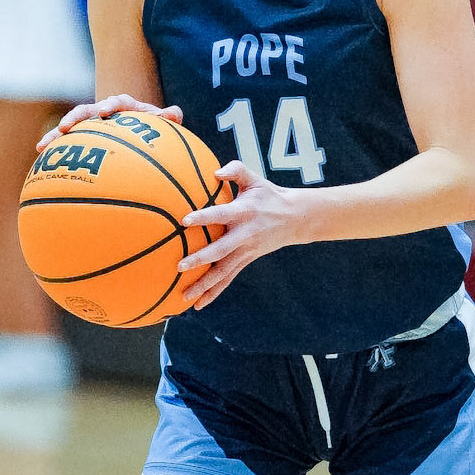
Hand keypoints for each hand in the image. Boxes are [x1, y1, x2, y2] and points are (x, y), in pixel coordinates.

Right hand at [35, 93, 182, 152]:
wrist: (142, 134)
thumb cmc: (153, 128)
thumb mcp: (162, 123)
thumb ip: (169, 117)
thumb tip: (175, 113)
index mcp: (124, 106)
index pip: (117, 101)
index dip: (110, 104)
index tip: (105, 111)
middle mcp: (104, 112)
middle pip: (85, 112)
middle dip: (73, 118)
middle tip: (64, 127)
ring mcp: (91, 125)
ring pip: (71, 127)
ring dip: (56, 134)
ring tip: (41, 146)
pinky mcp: (84, 137)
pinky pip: (69, 143)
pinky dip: (57, 150)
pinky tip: (42, 162)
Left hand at [176, 163, 306, 309]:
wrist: (294, 218)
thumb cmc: (268, 194)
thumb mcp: (255, 178)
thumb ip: (235, 170)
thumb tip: (215, 172)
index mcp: (244, 212)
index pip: (220, 214)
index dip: (203, 217)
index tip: (184, 221)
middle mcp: (244, 234)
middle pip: (220, 250)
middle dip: (200, 259)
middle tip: (180, 266)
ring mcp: (246, 251)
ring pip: (223, 271)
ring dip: (203, 285)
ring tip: (184, 295)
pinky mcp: (246, 260)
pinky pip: (228, 279)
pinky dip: (213, 293)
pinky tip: (198, 304)